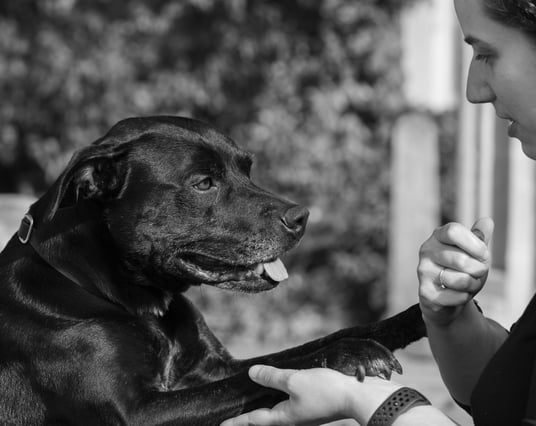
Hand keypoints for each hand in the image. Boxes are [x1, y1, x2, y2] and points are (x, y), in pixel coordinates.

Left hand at [220, 365, 402, 425]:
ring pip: (277, 410)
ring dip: (263, 406)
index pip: (254, 420)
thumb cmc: (325, 391)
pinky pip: (288, 403)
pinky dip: (278, 397)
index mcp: (284, 417)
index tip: (222, 425)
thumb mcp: (295, 381)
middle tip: (234, 414)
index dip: (237, 421)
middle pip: (264, 418)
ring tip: (252, 400)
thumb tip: (252, 374)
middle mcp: (292, 418)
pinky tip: (279, 389)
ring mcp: (303, 413)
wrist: (356, 397)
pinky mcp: (312, 405)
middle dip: (249, 416)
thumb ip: (272, 377)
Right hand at [417, 217, 493, 325]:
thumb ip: (480, 237)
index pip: (453, 231)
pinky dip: (464, 297)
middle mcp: (426, 251)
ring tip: (468, 284)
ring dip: (473, 285)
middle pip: (461, 259)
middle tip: (478, 273)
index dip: (474, 244)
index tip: (483, 254)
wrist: (446, 298)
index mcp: (438, 236)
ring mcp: (423, 272)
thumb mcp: (474, 252)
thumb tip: (487, 221)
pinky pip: (457, 296)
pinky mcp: (425, 293)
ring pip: (460, 280)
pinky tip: (458, 295)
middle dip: (479, 270)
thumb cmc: (462, 270)